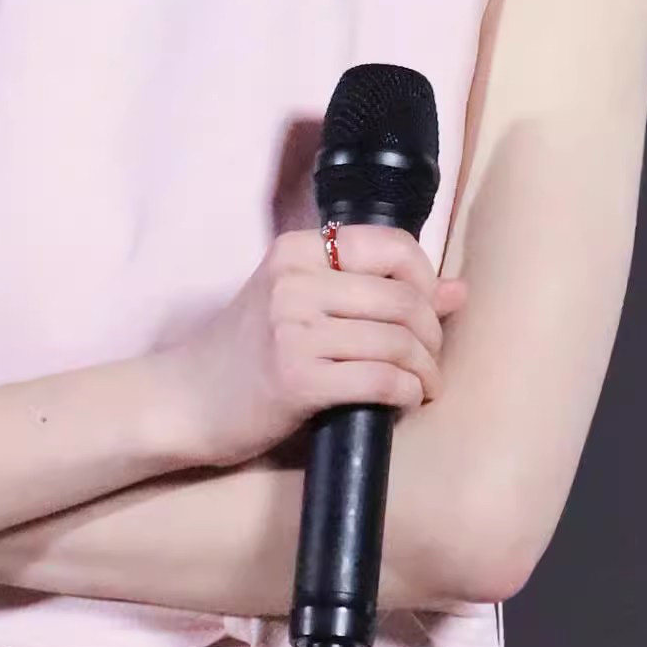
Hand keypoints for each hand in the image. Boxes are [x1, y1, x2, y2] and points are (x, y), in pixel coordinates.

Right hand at [166, 224, 466, 471]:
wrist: (187, 401)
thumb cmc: (249, 353)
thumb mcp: (302, 305)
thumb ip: (375, 291)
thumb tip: (459, 290)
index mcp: (295, 251)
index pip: (392, 244)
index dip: (426, 279)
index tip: (427, 311)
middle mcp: (294, 282)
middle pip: (404, 298)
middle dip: (432, 336)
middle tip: (429, 361)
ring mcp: (293, 330)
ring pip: (398, 342)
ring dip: (425, 371)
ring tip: (422, 386)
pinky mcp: (296, 379)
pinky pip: (381, 380)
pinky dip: (406, 393)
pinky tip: (403, 402)